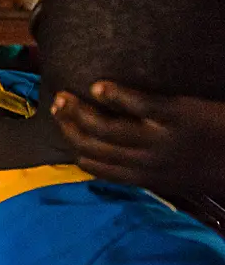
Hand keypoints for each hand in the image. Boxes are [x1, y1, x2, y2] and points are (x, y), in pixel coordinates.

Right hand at [52, 82, 224, 194]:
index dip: (74, 146)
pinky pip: (138, 105)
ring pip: (106, 127)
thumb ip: (149, 170)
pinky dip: (116, 95)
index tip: (63, 129)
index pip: (94, 165)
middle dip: (69, 125)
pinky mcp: (176, 116)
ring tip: (65, 95)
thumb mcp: (177, 179)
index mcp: (143, 177)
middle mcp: (145, 161)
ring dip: (80, 110)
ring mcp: (159, 139)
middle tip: (56, 105)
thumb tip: (122, 160)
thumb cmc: (215, 166)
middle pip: (93, 144)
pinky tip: (100, 85)